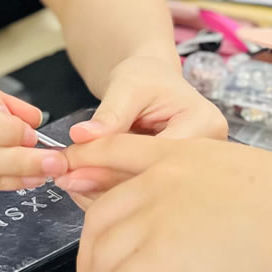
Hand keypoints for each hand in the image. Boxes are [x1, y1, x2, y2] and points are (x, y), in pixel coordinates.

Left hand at [53, 56, 226, 196]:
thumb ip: (109, 113)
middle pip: (152, 180)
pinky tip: (84, 185)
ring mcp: (195, 175)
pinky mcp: (177, 186)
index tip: (72, 166)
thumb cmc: (145, 77)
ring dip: (103, 191)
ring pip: (144, 194)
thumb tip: (82, 136)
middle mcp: (208, 156)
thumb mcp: (128, 85)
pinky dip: (110, 192)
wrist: (153, 81)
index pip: (156, 154)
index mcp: (205, 124)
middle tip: (64, 180)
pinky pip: (141, 193)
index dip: (111, 162)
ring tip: (69, 182)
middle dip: (103, 180)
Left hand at [66, 136, 271, 271]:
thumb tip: (193, 215)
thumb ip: (200, 184)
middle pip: (99, 213)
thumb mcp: (237, 171)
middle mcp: (158, 179)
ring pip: (102, 254)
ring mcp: (157, 214)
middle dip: (85, 252)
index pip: (114, 150)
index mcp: (177, 152)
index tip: (67, 177)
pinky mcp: (163, 254)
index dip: (85, 162)